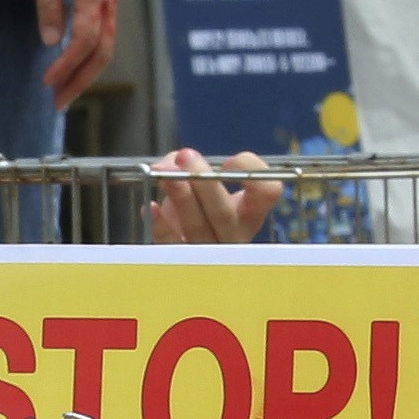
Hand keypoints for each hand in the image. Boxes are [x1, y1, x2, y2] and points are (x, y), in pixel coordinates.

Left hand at [31, 0, 117, 109]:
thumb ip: (48, 2)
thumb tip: (50, 40)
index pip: (85, 38)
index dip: (67, 65)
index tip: (47, 81)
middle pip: (103, 50)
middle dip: (81, 80)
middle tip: (58, 102)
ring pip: (107, 43)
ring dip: (87, 71)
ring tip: (65, 90)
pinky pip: (106, 30)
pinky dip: (92, 53)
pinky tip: (76, 63)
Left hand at [150, 147, 282, 246]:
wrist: (180, 241)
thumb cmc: (197, 204)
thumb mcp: (204, 181)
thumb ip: (191, 164)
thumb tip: (173, 162)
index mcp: (250, 212)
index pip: (267, 192)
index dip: (251, 173)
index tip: (228, 162)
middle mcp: (233, 235)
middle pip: (224, 213)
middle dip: (205, 182)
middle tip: (186, 156)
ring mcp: (206, 252)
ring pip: (197, 227)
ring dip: (180, 196)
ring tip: (162, 172)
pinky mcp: (179, 262)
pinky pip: (171, 246)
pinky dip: (160, 225)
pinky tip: (151, 207)